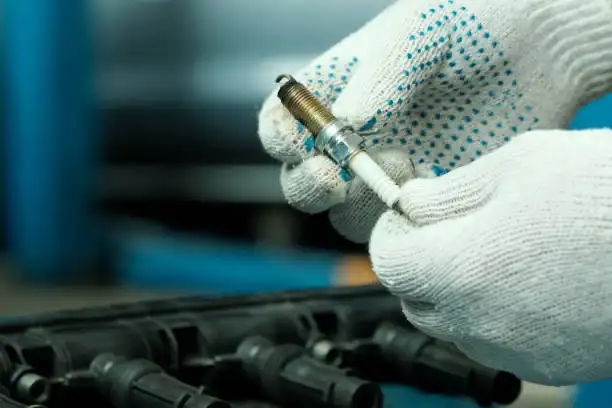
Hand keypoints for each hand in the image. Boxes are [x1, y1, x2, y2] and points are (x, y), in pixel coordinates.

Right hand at [258, 0, 611, 242]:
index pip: (283, 125)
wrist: (544, 47)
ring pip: (347, 213)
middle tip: (334, 177)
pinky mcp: (429, 195)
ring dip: (360, 203)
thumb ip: (382, 74)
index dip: (280, 140)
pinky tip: (431, 185)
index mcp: (339, 91)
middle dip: (309, 186)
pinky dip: (404, 219)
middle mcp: (357, 137)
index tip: (300, 144)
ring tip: (403, 164)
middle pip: (303, 181)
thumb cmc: (475, 21)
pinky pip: (400, 225)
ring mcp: (392, 170)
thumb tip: (348, 121)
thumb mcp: (422, 31)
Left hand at [370, 129, 611, 385]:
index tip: (403, 214)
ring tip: (493, 246)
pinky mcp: (552, 365)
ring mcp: (518, 352)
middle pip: (414, 296)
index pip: (388, 261)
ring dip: (453, 287)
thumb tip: (412, 204)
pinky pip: (495, 341)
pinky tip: (526, 277)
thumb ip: (450, 191)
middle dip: (417, 259)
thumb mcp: (521, 165)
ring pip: (452, 322)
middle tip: (445, 224)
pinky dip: (492, 311)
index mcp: (462, 270)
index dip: (390, 233)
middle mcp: (482, 324)